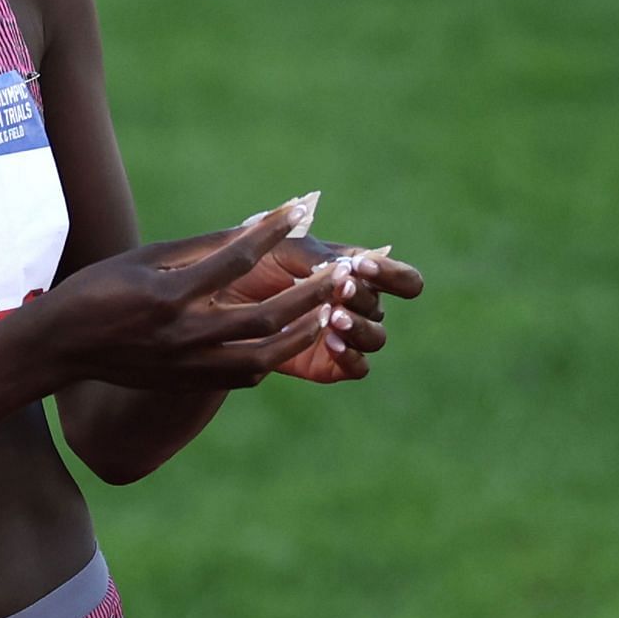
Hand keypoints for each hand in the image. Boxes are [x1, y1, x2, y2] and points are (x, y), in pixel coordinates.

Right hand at [28, 211, 340, 390]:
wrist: (62, 346)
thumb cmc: (98, 290)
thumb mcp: (145, 259)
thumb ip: (199, 250)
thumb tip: (248, 231)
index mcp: (172, 296)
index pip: (237, 259)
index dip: (271, 231)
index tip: (298, 210)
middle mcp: (185, 334)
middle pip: (266, 316)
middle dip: (309, 293)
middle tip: (338, 273)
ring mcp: (189, 365)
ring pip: (264, 355)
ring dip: (301, 331)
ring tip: (328, 309)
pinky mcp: (189, 382)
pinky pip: (244, 374)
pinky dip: (271, 356)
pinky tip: (287, 336)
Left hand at [217, 198, 424, 383]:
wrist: (218, 301)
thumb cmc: (253, 263)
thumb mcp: (283, 249)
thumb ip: (317, 256)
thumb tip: (348, 268)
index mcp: (355, 272)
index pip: (400, 278)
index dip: (392, 274)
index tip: (362, 267)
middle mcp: (357, 305)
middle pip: (382, 306)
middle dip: (363, 297)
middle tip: (341, 289)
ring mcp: (345, 335)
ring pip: (375, 337)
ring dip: (361, 327)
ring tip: (335, 318)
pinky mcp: (329, 364)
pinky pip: (358, 368)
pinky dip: (351, 356)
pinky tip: (332, 343)